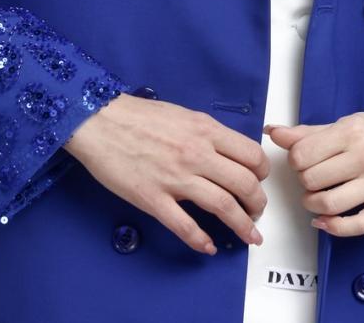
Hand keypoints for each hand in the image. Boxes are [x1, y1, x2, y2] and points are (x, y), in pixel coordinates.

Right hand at [64, 93, 269, 255]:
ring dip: (241, 225)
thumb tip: (228, 152)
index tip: (259, 181)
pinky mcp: (153, 199)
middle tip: (257, 212)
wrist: (101, 122)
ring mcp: (176, 178)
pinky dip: (200, 240)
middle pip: (244, 183)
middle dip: (257, 203)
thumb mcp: (185, 115)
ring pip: (222, 206)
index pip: (251, 155)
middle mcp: (197, 154)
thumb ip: (208, 134)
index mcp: (206, 130)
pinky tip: (208, 247)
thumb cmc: (140, 116)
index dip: (261, 172)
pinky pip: (184, 226)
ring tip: (250, 235)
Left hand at [265, 111, 363, 237]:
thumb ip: (307, 133)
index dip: (295, 160)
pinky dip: (334, 227)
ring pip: (330, 205)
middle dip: (304, 181)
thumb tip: (271, 132)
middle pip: (312, 180)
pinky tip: (324, 221)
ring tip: (314, 198)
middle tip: (311, 177)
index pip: (302, 154)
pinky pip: (357, 226)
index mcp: (351, 132)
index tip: (302, 160)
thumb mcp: (344, 124)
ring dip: (312, 205)